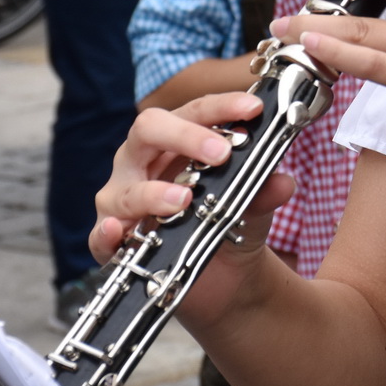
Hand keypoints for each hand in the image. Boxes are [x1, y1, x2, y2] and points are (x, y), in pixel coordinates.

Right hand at [89, 94, 293, 318]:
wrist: (226, 279)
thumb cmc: (230, 224)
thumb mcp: (256, 205)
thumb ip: (264, 190)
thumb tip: (283, 182)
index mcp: (175, 142)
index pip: (193, 112)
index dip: (221, 106)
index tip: (252, 108)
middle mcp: (142, 163)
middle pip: (149, 130)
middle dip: (184, 135)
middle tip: (220, 152)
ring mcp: (121, 201)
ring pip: (125, 188)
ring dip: (154, 192)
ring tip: (184, 200)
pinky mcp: (112, 243)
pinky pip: (102, 237)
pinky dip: (109, 233)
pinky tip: (121, 230)